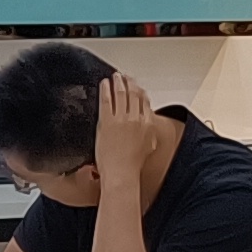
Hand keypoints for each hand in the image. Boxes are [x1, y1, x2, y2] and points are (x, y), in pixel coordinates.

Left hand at [92, 73, 161, 194]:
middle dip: (130, 83)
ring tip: (115, 77)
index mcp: (148, 124)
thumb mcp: (148, 147)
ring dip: (118, 83)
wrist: (121, 174)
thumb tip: (145, 127)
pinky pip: (106, 100)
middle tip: (125, 77)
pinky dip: (105, 90)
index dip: (140, 91)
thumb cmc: (132, 165)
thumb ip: (148, 133)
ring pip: (121, 94)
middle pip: (134, 94)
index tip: (136, 86)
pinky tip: (104, 85)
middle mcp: (136, 119)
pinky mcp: (107, 121)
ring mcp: (121, 119)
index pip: (145, 101)